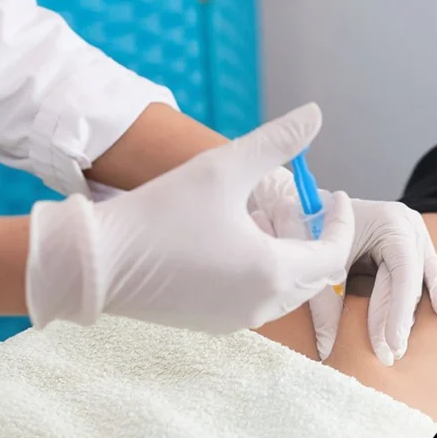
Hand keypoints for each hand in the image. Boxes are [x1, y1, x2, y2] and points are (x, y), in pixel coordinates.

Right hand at [25, 103, 355, 333]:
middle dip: (315, 236)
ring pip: (289, 290)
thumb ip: (275, 141)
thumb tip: (315, 112)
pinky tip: (236, 240)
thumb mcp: (222, 168)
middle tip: (291, 202)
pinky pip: (259, 300)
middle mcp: (262, 306)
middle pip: (316, 274)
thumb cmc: (159, 213)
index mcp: (272, 272)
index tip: (333, 195)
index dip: (341, 222)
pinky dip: (264, 272)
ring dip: (290, 254)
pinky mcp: (214, 324)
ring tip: (262, 217)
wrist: (95, 263)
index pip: (335, 253)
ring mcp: (238, 320)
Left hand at [252, 177, 436, 365]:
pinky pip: (424, 275)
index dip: (398, 311)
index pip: (403, 273)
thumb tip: (327, 348)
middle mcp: (409, 226)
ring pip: (423, 280)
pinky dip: (424, 296)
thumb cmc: (316, 226)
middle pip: (412, 281)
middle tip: (389, 354)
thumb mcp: (321, 264)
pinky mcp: (413, 246)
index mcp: (391, 222)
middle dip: (399, 320)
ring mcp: (416, 234)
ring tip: (399, 346)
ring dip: (411, 313)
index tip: (391, 343)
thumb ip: (325, 305)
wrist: (314, 204)